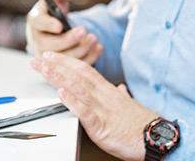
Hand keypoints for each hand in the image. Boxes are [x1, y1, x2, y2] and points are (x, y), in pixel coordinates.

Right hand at [25, 0, 102, 64]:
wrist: (53, 24)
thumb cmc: (54, 6)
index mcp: (35, 20)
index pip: (38, 23)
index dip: (48, 25)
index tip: (60, 25)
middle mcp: (36, 40)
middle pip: (49, 45)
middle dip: (68, 40)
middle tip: (84, 31)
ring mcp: (46, 55)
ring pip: (62, 59)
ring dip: (80, 50)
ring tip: (94, 39)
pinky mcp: (57, 65)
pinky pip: (71, 67)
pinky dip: (87, 59)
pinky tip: (98, 48)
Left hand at [30, 51, 155, 160]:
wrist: (156, 138)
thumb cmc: (141, 125)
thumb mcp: (129, 105)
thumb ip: (121, 95)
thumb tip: (121, 89)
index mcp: (108, 91)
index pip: (85, 70)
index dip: (66, 61)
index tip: (51, 56)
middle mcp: (104, 96)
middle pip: (77, 75)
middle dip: (56, 66)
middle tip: (38, 58)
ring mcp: (103, 110)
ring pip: (78, 89)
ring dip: (59, 78)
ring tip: (44, 70)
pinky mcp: (102, 126)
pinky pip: (85, 112)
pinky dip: (73, 102)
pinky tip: (61, 94)